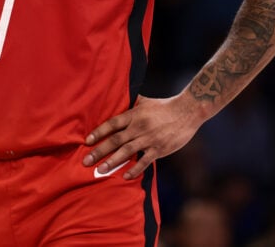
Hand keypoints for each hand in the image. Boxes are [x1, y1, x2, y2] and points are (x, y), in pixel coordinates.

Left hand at [82, 94, 202, 179]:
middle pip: (115, 140)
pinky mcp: (160, 149)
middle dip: (99, 151)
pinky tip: (125, 176)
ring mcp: (149, 139)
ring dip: (112, 162)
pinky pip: (144, 161)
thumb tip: (119, 96)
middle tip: (86, 161)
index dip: (98, 132)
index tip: (87, 141)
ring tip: (100, 170)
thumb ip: (132, 102)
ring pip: (127, 152)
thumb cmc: (165, 105)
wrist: (188, 111)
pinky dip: (134, 169)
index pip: (112, 124)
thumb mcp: (146, 101)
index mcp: (134, 114)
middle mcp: (139, 127)